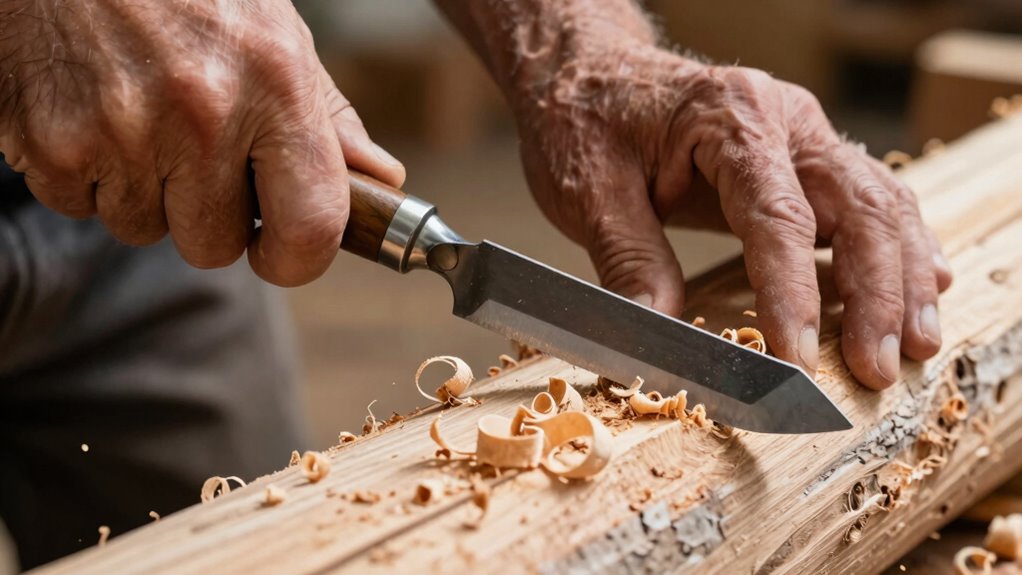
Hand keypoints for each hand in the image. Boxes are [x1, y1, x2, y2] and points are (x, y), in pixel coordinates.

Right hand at [0, 0, 403, 285]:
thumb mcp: (276, 34)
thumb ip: (327, 117)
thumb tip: (380, 179)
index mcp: (275, 86)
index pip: (312, 226)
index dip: (298, 258)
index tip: (282, 251)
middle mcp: (203, 114)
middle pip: (216, 245)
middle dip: (208, 216)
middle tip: (193, 154)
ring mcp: (123, 131)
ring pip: (144, 229)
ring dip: (145, 192)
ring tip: (139, 116)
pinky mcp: (53, 143)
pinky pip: (82, 207)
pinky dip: (87, 174)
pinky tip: (94, 112)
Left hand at [512, 43, 951, 388]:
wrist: (590, 75)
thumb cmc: (586, 122)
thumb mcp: (590, 192)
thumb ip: (629, 261)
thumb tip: (658, 335)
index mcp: (729, 117)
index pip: (778, 216)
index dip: (792, 293)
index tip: (796, 359)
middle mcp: (784, 119)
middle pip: (857, 206)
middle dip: (877, 295)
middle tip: (877, 368)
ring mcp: (802, 134)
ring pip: (879, 203)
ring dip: (904, 277)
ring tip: (916, 345)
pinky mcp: (804, 156)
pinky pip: (870, 199)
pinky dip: (898, 247)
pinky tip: (922, 286)